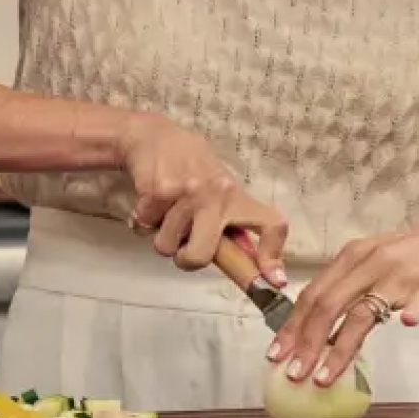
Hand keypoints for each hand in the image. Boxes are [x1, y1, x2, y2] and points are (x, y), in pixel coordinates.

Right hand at [120, 111, 288, 283]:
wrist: (155, 137)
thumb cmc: (192, 169)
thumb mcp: (220, 190)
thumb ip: (230, 225)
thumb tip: (252, 265)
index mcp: (239, 198)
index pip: (271, 224)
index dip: (273, 256)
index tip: (273, 280)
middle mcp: (219, 194)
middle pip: (201, 257)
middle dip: (186, 260)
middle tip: (183, 245)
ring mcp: (189, 193)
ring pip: (166, 247)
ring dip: (161, 234)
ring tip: (167, 209)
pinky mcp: (159, 191)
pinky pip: (145, 227)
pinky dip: (144, 219)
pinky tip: (153, 198)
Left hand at [269, 219, 418, 386]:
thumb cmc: (407, 255)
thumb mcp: (370, 261)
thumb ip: (344, 288)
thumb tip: (311, 328)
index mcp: (351, 256)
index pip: (312, 293)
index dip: (292, 326)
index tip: (275, 355)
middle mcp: (370, 264)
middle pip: (329, 305)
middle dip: (306, 343)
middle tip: (293, 374)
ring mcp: (399, 277)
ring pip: (363, 313)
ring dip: (338, 348)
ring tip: (322, 377)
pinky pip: (416, 302)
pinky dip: (409, 312)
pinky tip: (405, 323)